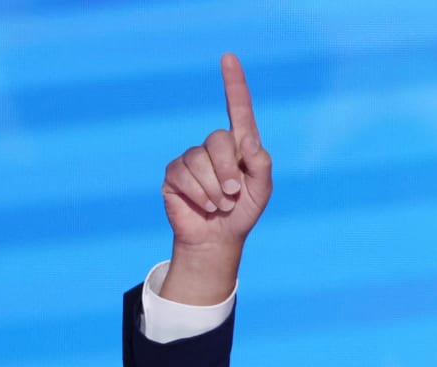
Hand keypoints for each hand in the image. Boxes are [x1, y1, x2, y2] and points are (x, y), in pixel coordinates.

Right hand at [159, 53, 272, 303]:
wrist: (218, 237)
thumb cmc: (243, 212)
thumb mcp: (261, 191)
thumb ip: (261, 165)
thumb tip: (247, 139)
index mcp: (240, 147)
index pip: (238, 110)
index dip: (234, 84)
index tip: (229, 57)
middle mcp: (215, 147)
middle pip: (219, 140)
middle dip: (229, 172)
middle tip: (233, 195)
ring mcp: (192, 158)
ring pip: (200, 161)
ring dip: (214, 190)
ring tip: (220, 205)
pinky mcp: (175, 173)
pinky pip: (183, 174)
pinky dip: (199, 194)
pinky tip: (205, 206)